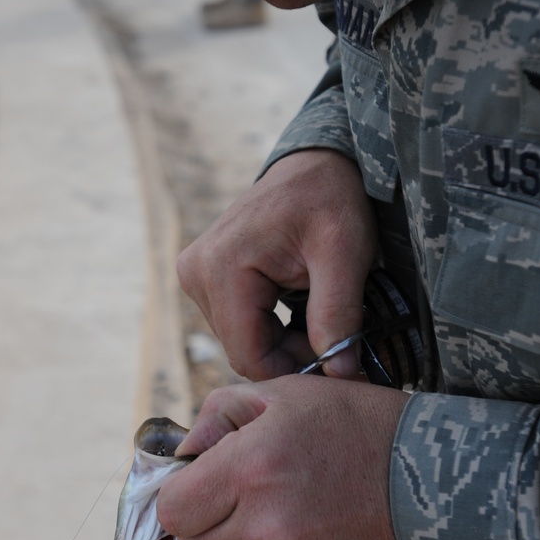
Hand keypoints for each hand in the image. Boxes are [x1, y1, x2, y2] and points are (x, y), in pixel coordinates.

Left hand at [156, 376, 408, 539]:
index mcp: (251, 467)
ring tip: (269, 517)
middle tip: (238, 495)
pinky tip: (298, 537)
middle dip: (204, 517)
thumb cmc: (355, 426)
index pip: (172, 507)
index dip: (180, 492)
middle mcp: (264, 524)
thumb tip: (182, 454)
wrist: (434, 479)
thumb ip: (219, 415)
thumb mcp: (285, 394)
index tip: (200, 480)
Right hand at [176, 149, 376, 380]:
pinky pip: (237, 322)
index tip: (337, 359)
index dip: (295, 369)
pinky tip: (298, 304)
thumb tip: (340, 374)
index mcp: (222, 268)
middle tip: (336, 335)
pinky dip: (271, 325)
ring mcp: (195, 274)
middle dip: (291, 353)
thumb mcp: (344, 254)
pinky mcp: (204, 275)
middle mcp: (196, 273)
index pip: (249, 356)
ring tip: (319, 312)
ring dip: (282, 340)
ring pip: (241, 340)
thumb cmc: (330, 198)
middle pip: (244, 350)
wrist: (314, 164)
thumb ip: (338, 315)